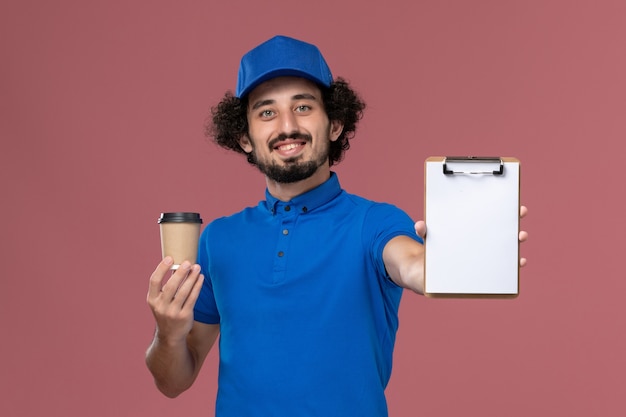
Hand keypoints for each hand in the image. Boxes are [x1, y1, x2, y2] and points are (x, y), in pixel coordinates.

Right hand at [146, 257, 203, 343]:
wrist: (170, 336)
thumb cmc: (166, 312)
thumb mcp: (160, 301)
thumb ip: (164, 287)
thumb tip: (177, 265)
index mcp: (152, 300)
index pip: (154, 281)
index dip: (161, 268)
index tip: (170, 258)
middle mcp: (160, 306)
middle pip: (171, 285)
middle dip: (180, 272)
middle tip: (188, 262)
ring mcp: (172, 312)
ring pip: (184, 291)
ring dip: (191, 278)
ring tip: (197, 268)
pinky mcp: (184, 316)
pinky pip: (192, 298)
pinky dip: (197, 286)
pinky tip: (201, 278)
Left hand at [414, 205, 528, 265]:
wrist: (425, 274)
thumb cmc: (431, 251)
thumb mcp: (428, 239)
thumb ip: (424, 231)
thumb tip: (420, 225)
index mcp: (469, 230)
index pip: (488, 215)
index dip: (501, 207)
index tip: (511, 199)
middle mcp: (480, 241)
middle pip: (501, 229)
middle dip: (514, 219)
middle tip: (520, 212)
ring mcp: (483, 256)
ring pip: (506, 248)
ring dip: (516, 241)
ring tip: (519, 236)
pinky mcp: (483, 273)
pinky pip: (503, 269)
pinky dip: (513, 265)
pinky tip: (519, 261)